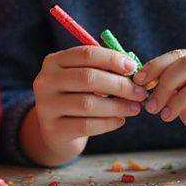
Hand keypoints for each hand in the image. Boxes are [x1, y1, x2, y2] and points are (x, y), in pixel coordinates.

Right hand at [23, 46, 147, 164]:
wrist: (56, 130)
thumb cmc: (76, 98)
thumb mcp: (82, 79)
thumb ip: (102, 71)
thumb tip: (133, 71)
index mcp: (54, 62)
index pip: (85, 54)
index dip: (111, 59)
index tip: (133, 68)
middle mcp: (46, 81)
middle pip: (87, 77)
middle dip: (119, 84)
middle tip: (140, 92)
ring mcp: (46, 105)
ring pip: (87, 103)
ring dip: (117, 106)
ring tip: (135, 108)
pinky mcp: (53, 129)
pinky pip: (86, 125)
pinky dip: (108, 123)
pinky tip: (120, 120)